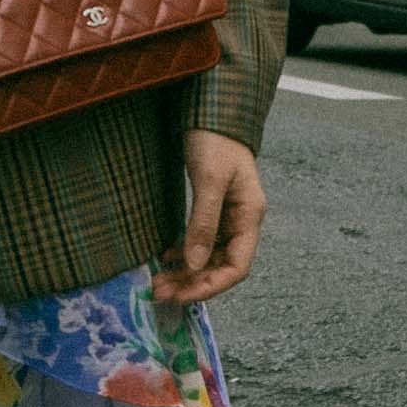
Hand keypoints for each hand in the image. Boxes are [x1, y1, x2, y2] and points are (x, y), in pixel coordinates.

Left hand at [153, 130, 265, 309]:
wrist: (211, 111)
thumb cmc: (215, 141)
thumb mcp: (209, 181)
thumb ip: (203, 223)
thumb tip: (195, 265)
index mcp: (249, 217)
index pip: (237, 267)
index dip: (211, 286)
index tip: (181, 295)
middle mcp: (241, 222)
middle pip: (220, 267)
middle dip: (192, 283)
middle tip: (159, 292)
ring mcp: (227, 217)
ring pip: (208, 257)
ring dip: (185, 272)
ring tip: (157, 282)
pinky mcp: (212, 210)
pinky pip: (199, 242)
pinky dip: (183, 254)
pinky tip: (164, 258)